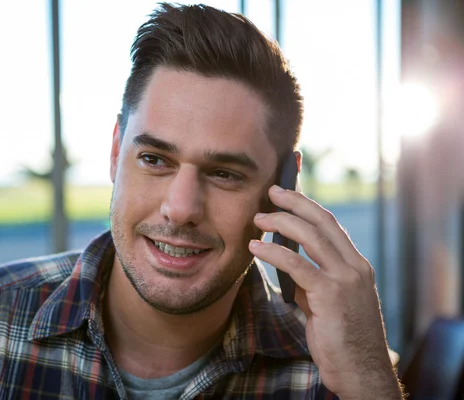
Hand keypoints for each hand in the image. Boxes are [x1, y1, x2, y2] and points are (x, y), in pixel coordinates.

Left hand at [249, 185, 401, 399]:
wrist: (360, 370)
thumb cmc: (342, 339)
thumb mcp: (328, 302)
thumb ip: (311, 280)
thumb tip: (288, 262)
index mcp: (356, 266)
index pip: (331, 225)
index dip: (308, 206)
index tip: (287, 194)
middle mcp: (355, 267)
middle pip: (323, 222)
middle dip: (296, 202)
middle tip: (271, 192)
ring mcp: (346, 279)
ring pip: (311, 237)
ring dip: (281, 222)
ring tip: (258, 218)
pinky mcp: (330, 295)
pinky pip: (297, 265)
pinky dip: (273, 252)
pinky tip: (255, 247)